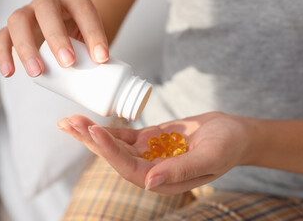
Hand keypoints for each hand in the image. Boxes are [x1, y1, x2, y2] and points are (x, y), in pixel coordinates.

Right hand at [0, 0, 108, 77]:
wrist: (67, 22)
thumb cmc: (81, 30)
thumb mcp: (93, 34)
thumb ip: (98, 50)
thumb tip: (107, 79)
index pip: (83, 10)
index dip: (93, 33)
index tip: (101, 58)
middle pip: (47, 10)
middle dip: (57, 37)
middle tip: (68, 63)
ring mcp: (28, 11)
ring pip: (18, 21)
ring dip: (27, 47)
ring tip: (37, 72)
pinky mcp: (13, 27)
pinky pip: (1, 36)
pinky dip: (3, 54)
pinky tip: (10, 72)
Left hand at [57, 112, 257, 194]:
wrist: (234, 133)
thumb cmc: (228, 146)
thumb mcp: (210, 157)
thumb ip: (181, 170)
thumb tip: (148, 182)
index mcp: (163, 179)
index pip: (129, 168)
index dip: (110, 152)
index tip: (94, 132)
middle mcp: (151, 169)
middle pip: (114, 157)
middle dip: (91, 141)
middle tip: (69, 124)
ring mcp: (148, 154)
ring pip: (115, 145)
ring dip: (93, 134)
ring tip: (71, 121)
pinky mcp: (149, 140)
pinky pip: (125, 135)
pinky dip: (108, 128)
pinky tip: (91, 122)